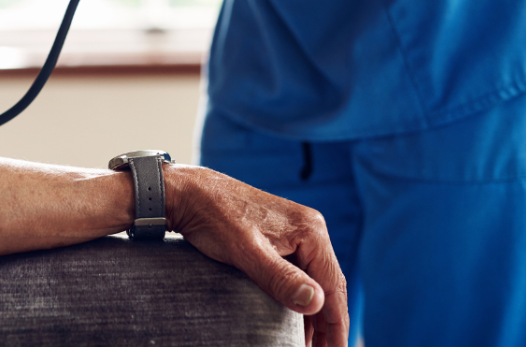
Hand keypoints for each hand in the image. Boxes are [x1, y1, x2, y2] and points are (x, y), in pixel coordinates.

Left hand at [166, 165, 348, 346]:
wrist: (189, 193)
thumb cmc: (215, 217)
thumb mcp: (246, 252)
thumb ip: (281, 278)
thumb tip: (317, 302)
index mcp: (309, 230)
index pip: (333, 285)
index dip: (336, 323)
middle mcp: (308, 229)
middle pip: (328, 284)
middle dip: (327, 323)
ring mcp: (294, 232)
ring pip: (313, 280)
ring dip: (313, 313)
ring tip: (311, 344)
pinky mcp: (278, 237)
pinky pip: (297, 272)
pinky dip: (298, 296)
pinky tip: (294, 317)